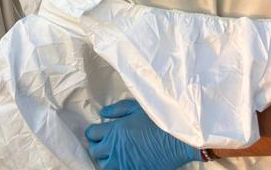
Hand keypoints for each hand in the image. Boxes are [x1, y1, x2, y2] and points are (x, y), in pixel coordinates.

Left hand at [85, 99, 200, 169]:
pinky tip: (125, 161)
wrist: (178, 140)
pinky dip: (118, 167)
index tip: (98, 131)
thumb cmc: (160, 120)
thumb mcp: (138, 107)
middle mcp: (115, 149)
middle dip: (97, 145)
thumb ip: (118, 109)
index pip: (91, 134)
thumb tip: (103, 112)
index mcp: (114, 131)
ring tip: (114, 154)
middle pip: (94, 151)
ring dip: (106, 159)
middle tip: (105, 142)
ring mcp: (123, 164)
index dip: (93, 132)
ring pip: (104, 165)